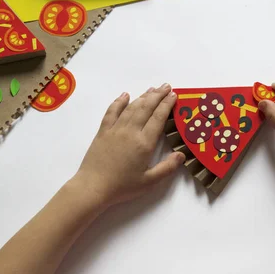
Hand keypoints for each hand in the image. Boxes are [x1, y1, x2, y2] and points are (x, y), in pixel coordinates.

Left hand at [73, 84, 185, 207]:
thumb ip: (167, 167)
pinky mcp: (103, 131)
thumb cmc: (122, 186)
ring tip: (152, 89)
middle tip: (166, 86)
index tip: (174, 95)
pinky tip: (125, 95)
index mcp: (144, 142)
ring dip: (143, 96)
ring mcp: (115, 129)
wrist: (93, 187)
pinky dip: (119, 102)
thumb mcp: (149, 181)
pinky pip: (112, 112)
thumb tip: (182, 154)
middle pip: (146, 107)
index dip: (167, 104)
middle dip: (158, 95)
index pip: (158, 117)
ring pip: (131, 107)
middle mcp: (131, 131)